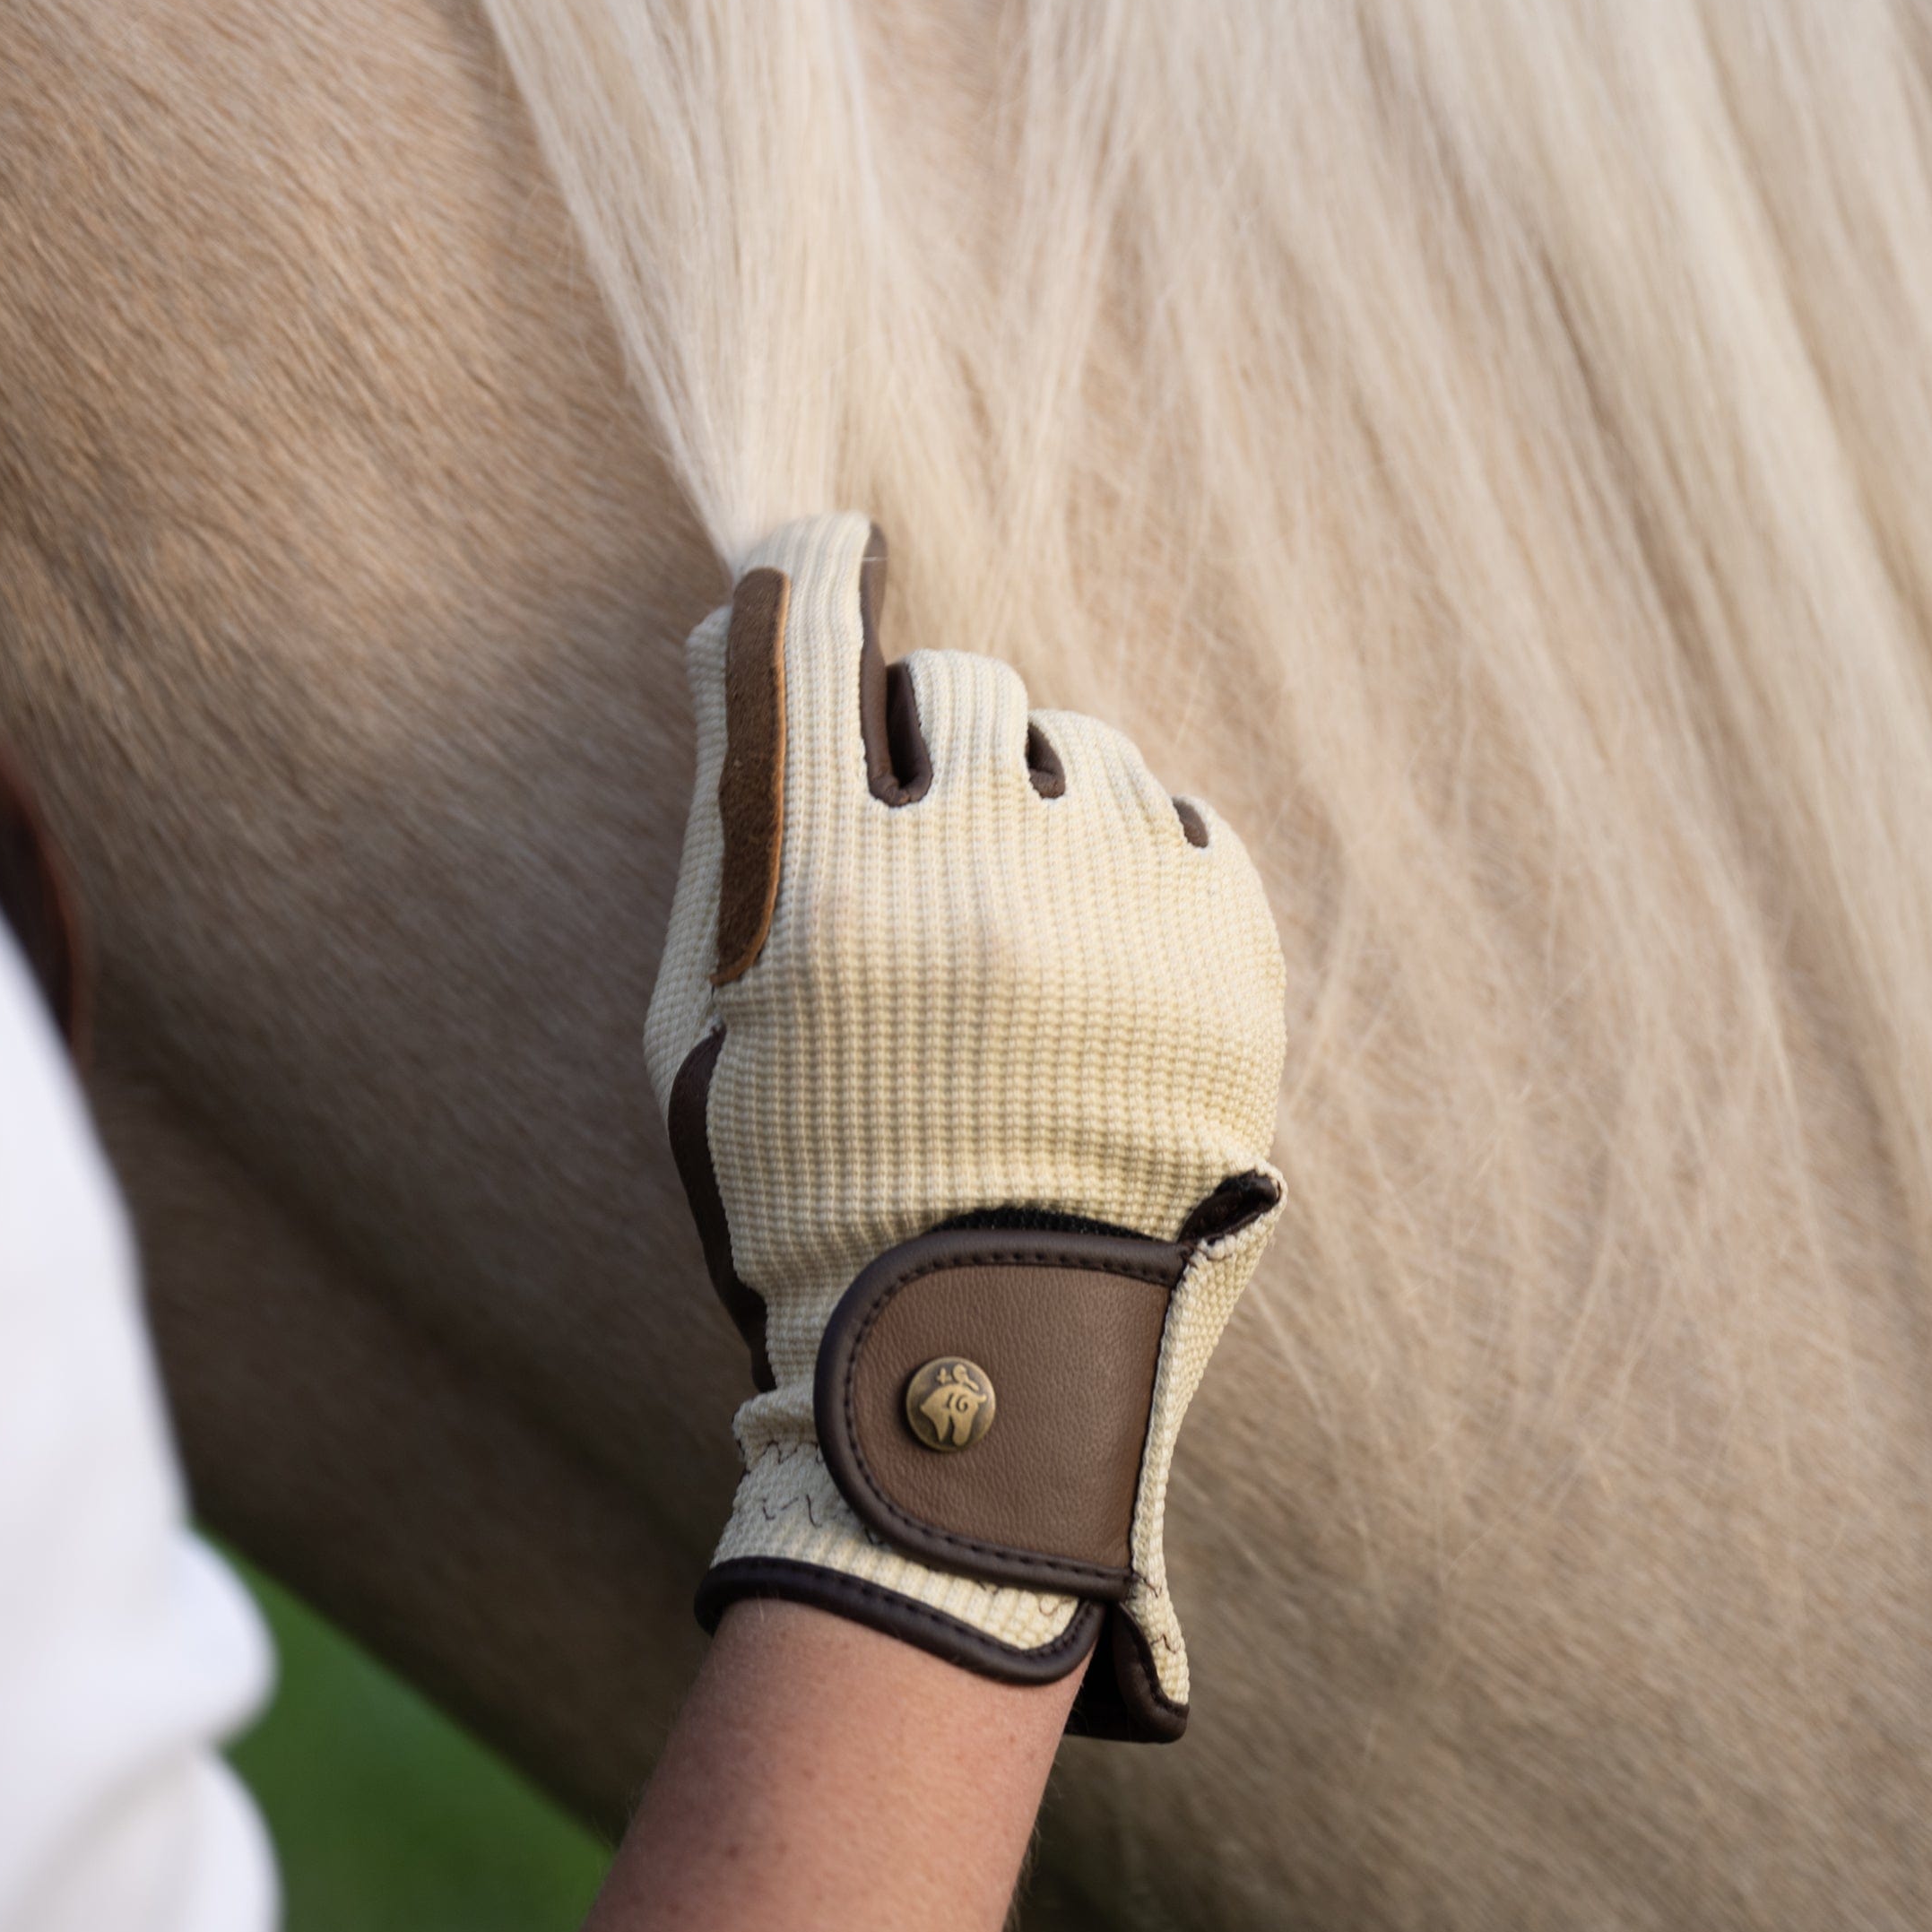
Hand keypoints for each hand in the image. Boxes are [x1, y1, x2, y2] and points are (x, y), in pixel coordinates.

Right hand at [645, 513, 1284, 1742]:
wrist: (983, 1375)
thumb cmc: (802, 1189)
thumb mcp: (702, 1023)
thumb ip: (723, 816)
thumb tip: (746, 620)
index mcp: (827, 893)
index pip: (814, 632)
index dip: (816, 571)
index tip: (828, 556)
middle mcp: (982, 882)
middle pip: (956, 681)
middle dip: (923, 731)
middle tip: (910, 827)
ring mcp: (1120, 921)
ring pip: (1076, 744)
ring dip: (1030, 797)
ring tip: (1007, 921)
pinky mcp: (1229, 963)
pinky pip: (1177, 819)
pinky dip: (1127, 858)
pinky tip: (1090, 948)